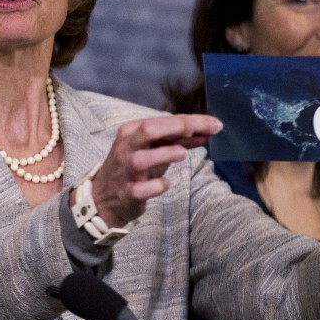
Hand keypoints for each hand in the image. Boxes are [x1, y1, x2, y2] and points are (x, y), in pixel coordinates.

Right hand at [70, 114, 222, 226]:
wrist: (104, 198)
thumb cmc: (134, 168)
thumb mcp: (153, 149)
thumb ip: (178, 140)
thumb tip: (207, 132)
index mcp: (132, 132)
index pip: (162, 120)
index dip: (191, 121)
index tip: (215, 124)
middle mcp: (127, 148)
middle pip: (149, 130)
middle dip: (176, 127)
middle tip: (201, 131)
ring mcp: (126, 171)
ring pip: (142, 159)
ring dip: (164, 154)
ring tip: (182, 153)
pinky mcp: (128, 193)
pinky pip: (142, 189)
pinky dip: (157, 185)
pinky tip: (165, 184)